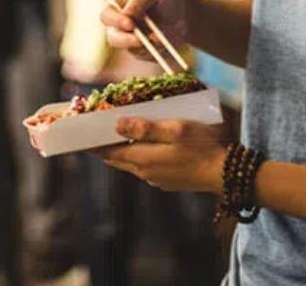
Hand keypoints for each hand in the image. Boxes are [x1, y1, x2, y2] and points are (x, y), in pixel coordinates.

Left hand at [98, 118, 227, 192]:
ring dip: (123, 151)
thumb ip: (144, 129)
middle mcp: (145, 172)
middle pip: (117, 159)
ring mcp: (157, 178)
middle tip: (95, 133)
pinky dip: (138, 156)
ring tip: (119, 136)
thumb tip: (117, 125)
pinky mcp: (168, 181)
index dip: (92, 145)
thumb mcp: (174, 129)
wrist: (226, 173)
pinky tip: (146, 146)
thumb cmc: (202, 146)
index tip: (79, 137)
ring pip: (131, 164)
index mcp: (143, 159)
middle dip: (105, 147)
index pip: (108, 153)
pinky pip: (145, 167)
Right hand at [100, 0, 187, 61]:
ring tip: (163, 37)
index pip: (106, 16)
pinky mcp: (142, 53)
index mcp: (117, 8)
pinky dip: (156, 51)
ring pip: (131, 50)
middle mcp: (119, 27)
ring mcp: (130, 42)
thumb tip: (126, 14)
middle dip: (126, 41)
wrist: (182, 17)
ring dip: (147, 46)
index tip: (130, 24)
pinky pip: (146, 57)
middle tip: (141, 41)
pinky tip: (165, 42)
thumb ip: (140, 0)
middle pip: (113, 38)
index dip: (115, 21)